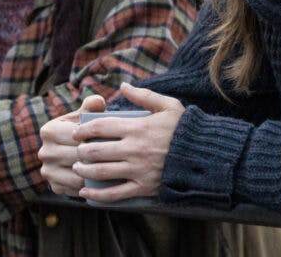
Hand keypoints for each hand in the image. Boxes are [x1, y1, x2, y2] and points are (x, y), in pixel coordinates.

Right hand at [38, 94, 105, 196]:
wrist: (71, 151)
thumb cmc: (82, 130)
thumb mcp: (84, 116)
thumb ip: (92, 106)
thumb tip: (98, 102)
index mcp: (49, 130)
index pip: (75, 136)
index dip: (95, 137)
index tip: (113, 138)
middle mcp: (44, 152)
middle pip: (77, 156)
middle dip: (98, 157)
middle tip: (119, 156)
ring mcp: (47, 171)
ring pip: (78, 176)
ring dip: (95, 174)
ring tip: (114, 169)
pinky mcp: (54, 187)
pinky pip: (76, 190)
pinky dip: (90, 187)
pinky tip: (105, 181)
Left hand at [72, 82, 183, 202]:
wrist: (204, 156)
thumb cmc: (185, 129)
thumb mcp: (168, 105)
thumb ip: (144, 95)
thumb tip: (123, 85)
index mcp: (138, 127)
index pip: (101, 127)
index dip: (84, 129)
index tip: (76, 131)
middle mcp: (134, 149)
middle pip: (96, 150)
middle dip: (81, 151)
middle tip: (76, 150)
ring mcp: (138, 170)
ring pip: (101, 172)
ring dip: (84, 171)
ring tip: (78, 168)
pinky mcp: (143, 187)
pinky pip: (115, 194)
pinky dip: (98, 195)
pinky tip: (87, 192)